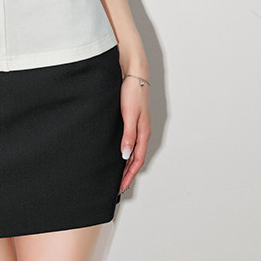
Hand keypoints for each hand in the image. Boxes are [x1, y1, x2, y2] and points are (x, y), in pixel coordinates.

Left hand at [118, 75, 151, 193]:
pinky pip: (129, 142)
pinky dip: (124, 153)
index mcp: (143, 132)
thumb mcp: (129, 115)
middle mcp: (142, 132)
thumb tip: (126, 156)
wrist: (134, 73)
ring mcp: (138, 126)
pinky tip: (117, 154)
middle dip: (127, 174)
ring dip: (125, 165)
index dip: (128, 175)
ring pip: (132, 152)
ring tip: (116, 175)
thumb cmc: (132, 92)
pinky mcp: (131, 121)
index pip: (136, 160)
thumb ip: (128, 136)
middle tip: (117, 186)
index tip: (120, 187)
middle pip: (135, 159)